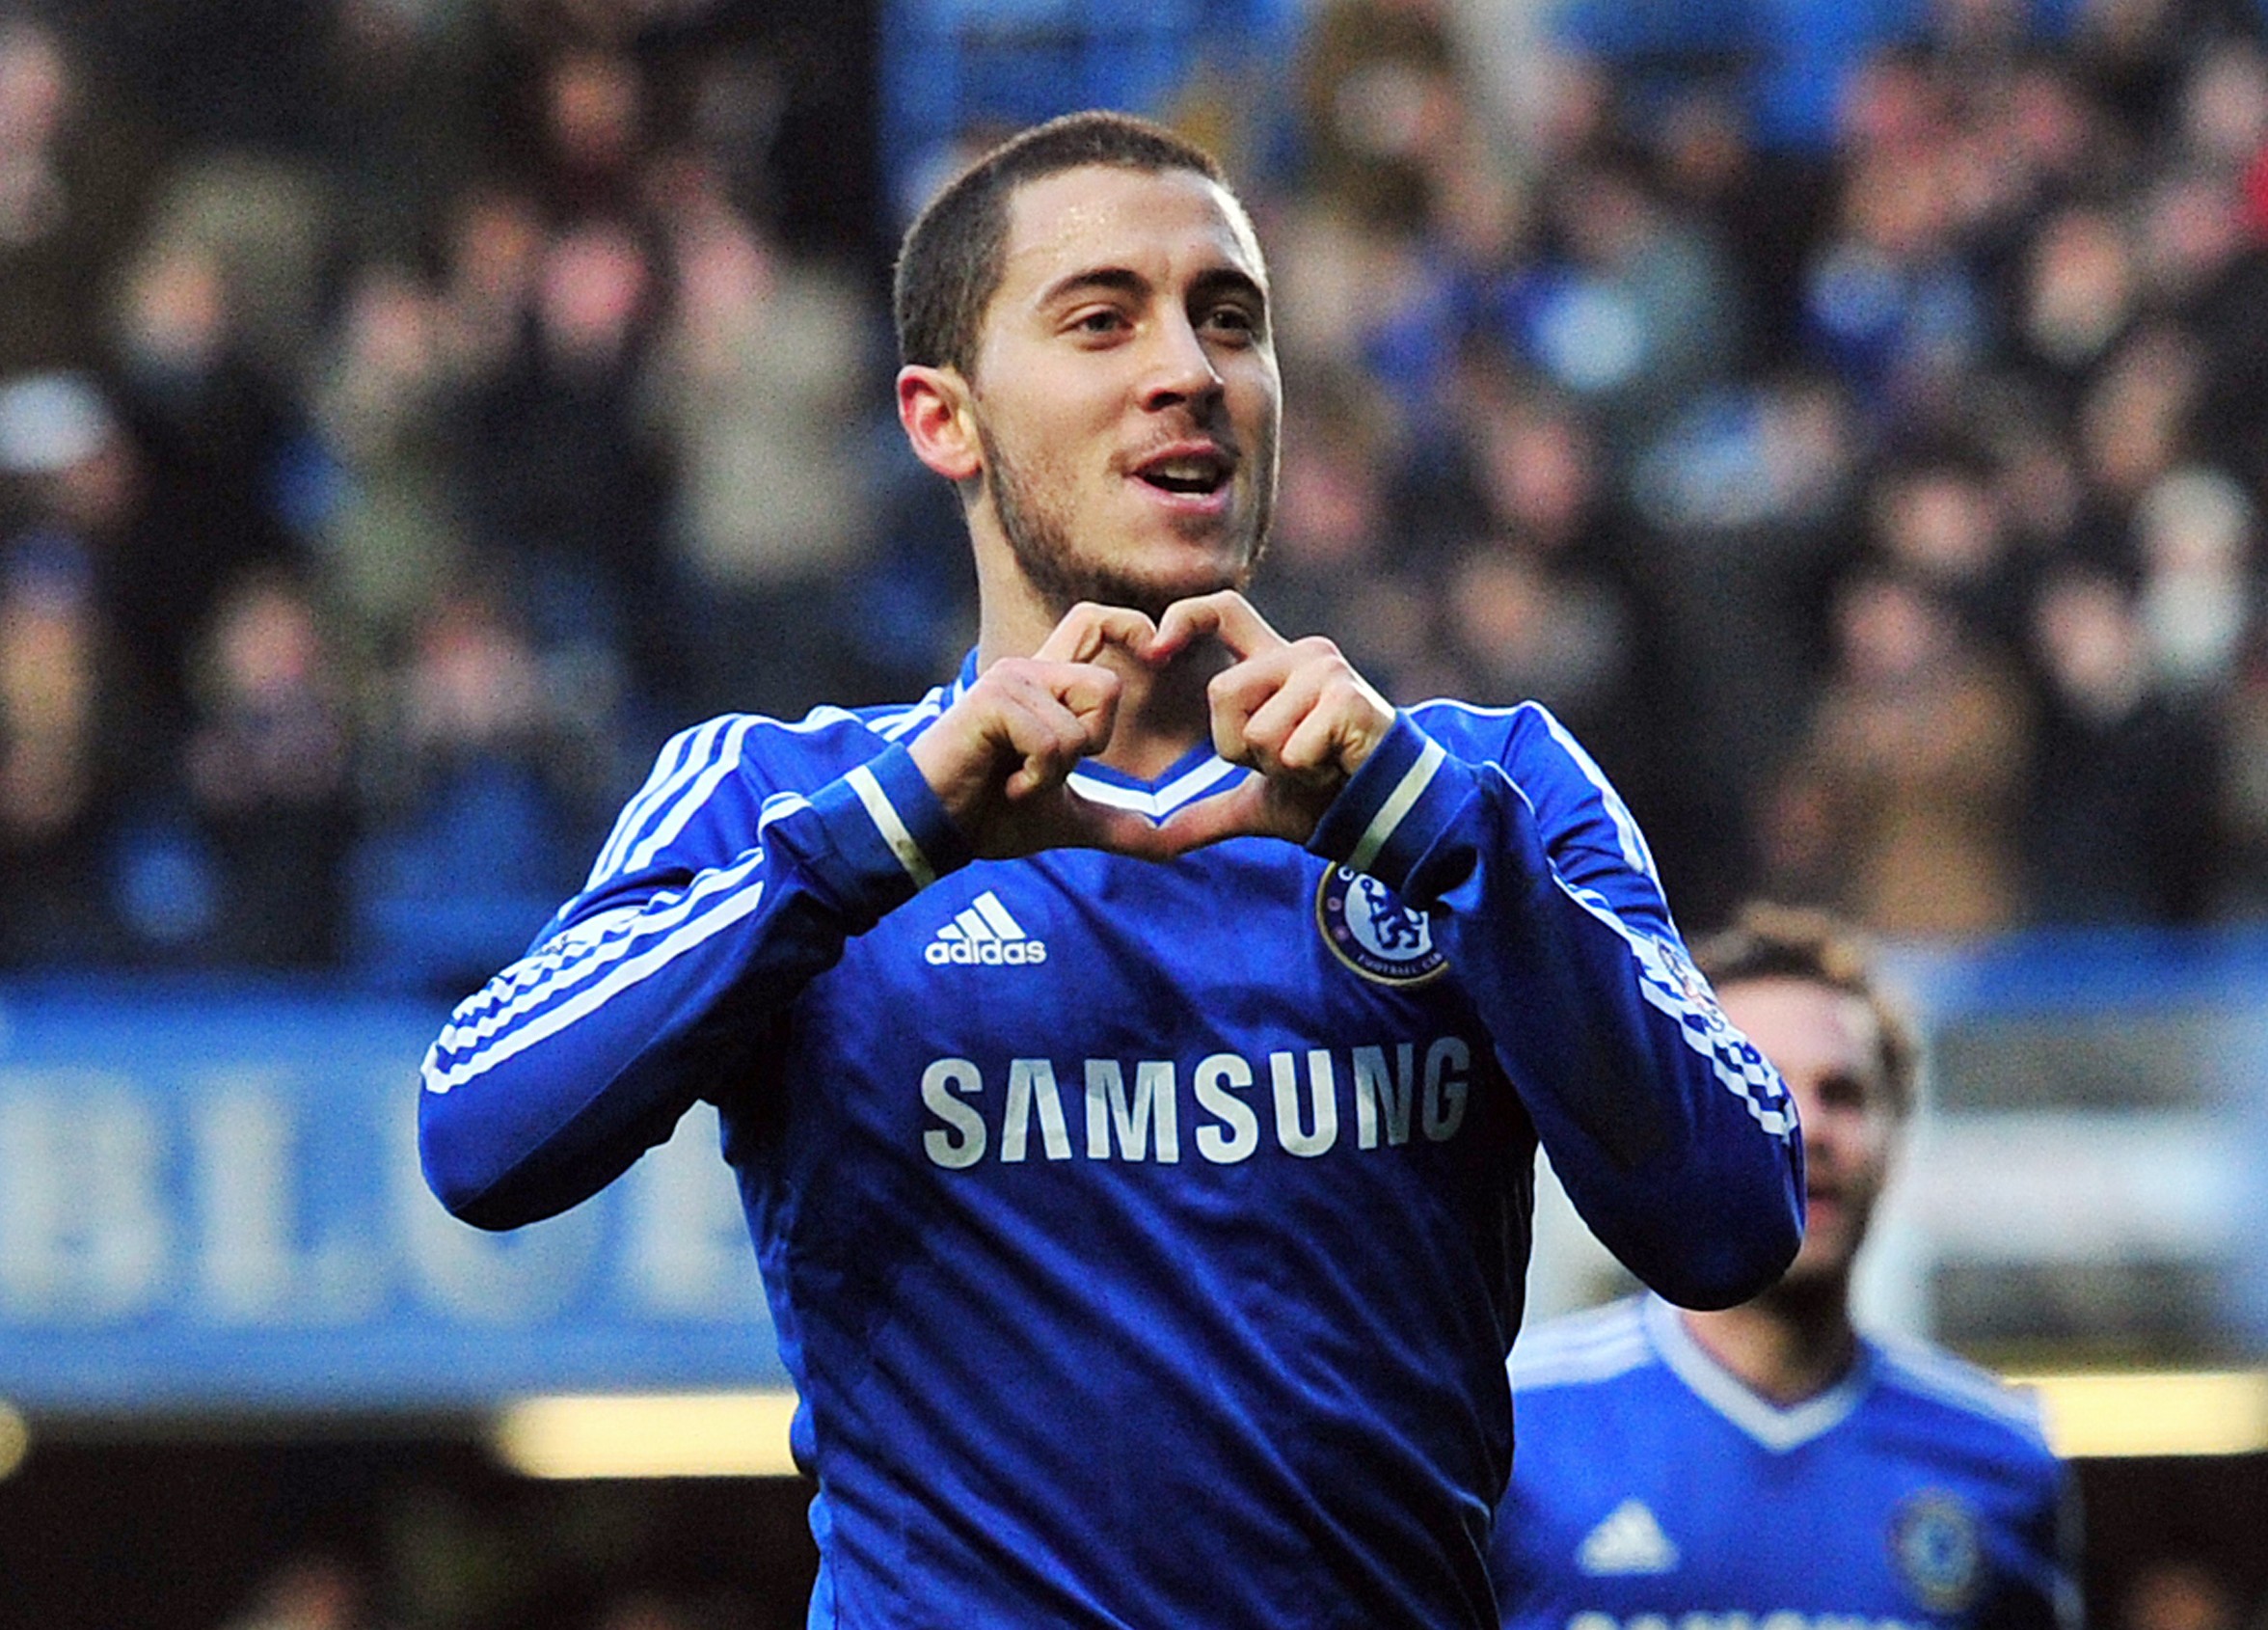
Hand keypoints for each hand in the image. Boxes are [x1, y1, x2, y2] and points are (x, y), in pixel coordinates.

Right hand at [909, 603, 1177, 858]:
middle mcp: (1029, 673)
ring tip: (1015, 779)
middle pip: (1107, 688)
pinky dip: (1036, 779)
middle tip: (1044, 770)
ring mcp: (1009, 682)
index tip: (1158, 649)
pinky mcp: (993, 700)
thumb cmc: (988, 815)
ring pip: (1081, 724)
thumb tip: (1169, 845)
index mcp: (1046, 688)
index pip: (1092, 624)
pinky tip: (1003, 784)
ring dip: (1056, 772)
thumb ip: (1118, 825)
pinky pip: (1052, 742)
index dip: (1128, 623)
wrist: (930, 829)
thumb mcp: (1067, 819)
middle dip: (1090, 745)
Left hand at [1148, 590, 1395, 850]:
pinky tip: (1335, 767)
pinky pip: (1291, 751)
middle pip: (1223, 691)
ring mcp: (1326, 671)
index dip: (1183, 618)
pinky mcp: (1346, 699)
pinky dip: (1307, 775)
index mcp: (1275, 663)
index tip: (1154, 653)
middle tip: (1288, 759)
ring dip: (1279, 768)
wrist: (1385, 811)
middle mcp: (1301, 654)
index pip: (1223, 611)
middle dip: (1242, 747)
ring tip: (1316, 763)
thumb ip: (1204, 810)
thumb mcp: (1254, 799)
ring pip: (1257, 730)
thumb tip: (1157, 839)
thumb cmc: (1324, 795)